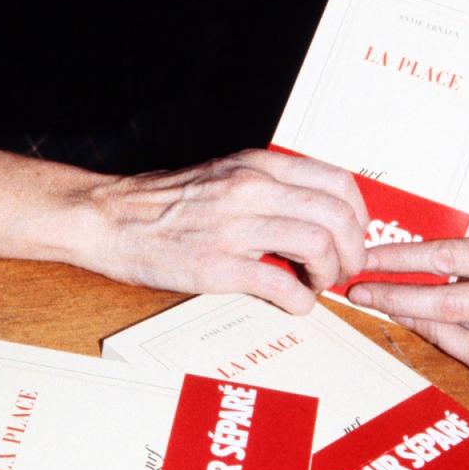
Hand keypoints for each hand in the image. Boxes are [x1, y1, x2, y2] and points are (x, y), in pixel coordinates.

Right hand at [89, 148, 367, 313]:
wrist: (110, 217)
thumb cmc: (165, 201)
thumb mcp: (224, 172)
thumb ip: (268, 184)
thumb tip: (314, 209)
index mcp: (256, 165)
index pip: (337, 180)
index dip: (358, 215)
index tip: (351, 235)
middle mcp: (251, 189)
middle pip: (337, 216)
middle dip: (353, 251)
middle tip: (342, 269)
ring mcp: (235, 228)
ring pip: (318, 246)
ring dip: (329, 275)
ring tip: (315, 285)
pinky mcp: (217, 267)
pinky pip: (283, 286)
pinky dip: (301, 302)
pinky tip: (292, 304)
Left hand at [347, 195, 468, 369]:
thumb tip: (425, 249)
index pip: (449, 259)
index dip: (402, 260)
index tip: (369, 260)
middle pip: (450, 306)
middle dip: (398, 301)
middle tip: (362, 293)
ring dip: (426, 329)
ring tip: (395, 310)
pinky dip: (458, 340)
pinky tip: (435, 323)